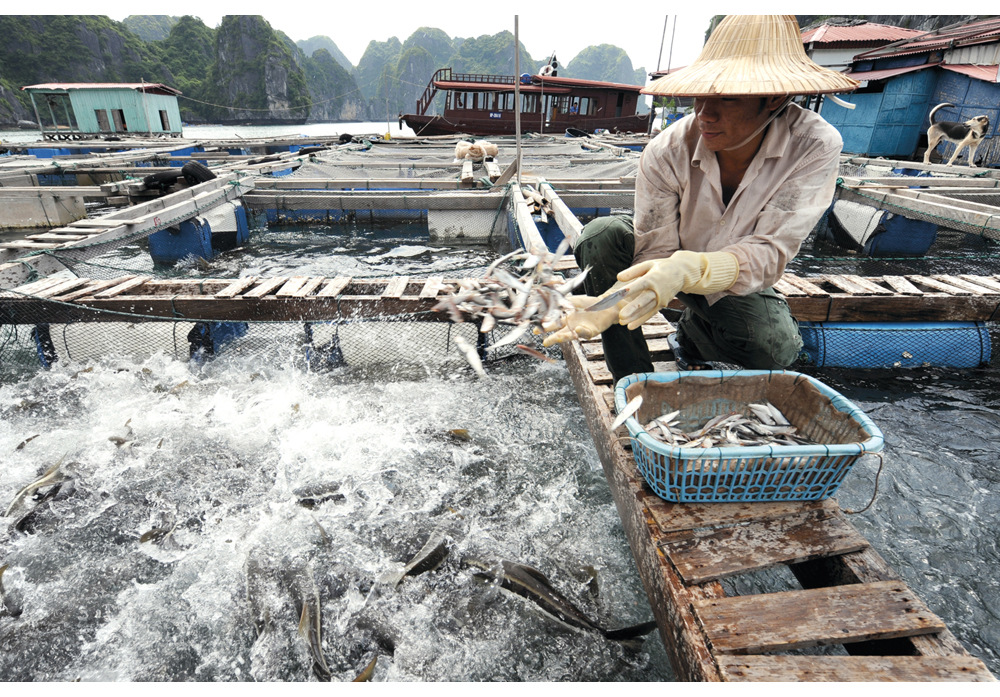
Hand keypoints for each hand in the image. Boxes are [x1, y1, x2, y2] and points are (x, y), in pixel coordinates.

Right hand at [541, 295, 623, 346]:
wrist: (606, 305)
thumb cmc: (590, 303)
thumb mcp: (574, 300)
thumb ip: (564, 302)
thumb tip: (550, 300)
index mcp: (566, 319)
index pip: (553, 324)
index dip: (545, 327)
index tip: (536, 330)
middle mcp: (572, 326)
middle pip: (560, 333)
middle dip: (553, 338)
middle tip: (545, 342)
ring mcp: (581, 329)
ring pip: (571, 335)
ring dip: (564, 337)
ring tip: (557, 338)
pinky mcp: (591, 331)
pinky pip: (585, 333)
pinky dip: (581, 332)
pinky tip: (577, 329)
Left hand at [616, 251, 739, 329]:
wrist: (682, 273)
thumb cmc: (662, 267)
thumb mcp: (648, 264)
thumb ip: (633, 271)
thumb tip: (618, 277)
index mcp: (653, 277)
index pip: (639, 284)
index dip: (628, 290)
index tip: (617, 295)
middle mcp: (657, 290)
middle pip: (643, 300)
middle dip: (632, 308)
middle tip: (621, 316)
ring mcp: (661, 299)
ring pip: (646, 309)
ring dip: (634, 317)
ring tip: (622, 322)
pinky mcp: (662, 305)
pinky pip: (651, 313)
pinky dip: (641, 320)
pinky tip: (631, 326)